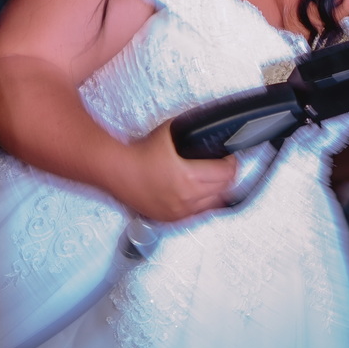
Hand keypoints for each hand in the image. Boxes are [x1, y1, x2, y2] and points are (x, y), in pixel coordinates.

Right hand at [113, 121, 237, 221]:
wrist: (116, 171)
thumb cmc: (139, 153)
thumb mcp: (171, 134)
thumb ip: (192, 132)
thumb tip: (207, 128)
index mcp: (189, 178)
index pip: (227, 174)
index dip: (232, 163)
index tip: (230, 158)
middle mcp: (186, 198)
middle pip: (225, 190)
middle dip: (228, 176)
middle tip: (225, 166)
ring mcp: (178, 212)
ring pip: (214, 205)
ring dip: (219, 192)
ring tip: (217, 180)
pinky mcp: (170, 219)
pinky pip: (197, 216)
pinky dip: (204, 205)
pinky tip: (204, 197)